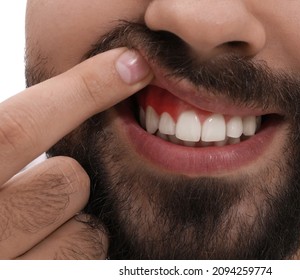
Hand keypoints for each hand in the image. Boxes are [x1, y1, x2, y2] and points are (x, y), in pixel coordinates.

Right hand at [0, 48, 151, 258]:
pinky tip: (49, 255)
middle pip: (66, 181)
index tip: (132, 65)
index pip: (17, 128)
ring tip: (40, 230)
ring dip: (77, 221)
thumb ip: (11, 139)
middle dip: (72, 178)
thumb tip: (90, 88)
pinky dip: (81, 251)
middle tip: (46, 189)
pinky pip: (88, 259)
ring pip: (85, 229)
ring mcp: (9, 271)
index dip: (82, 90)